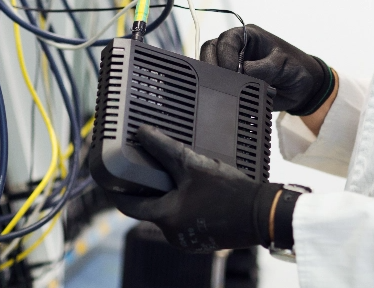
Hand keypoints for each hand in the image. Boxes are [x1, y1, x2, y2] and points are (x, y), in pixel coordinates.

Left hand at [109, 126, 279, 252]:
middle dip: (148, 190)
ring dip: (168, 197)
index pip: (129, 206)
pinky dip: (183, 206)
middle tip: (147, 169)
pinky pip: (184, 220)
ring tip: (175, 176)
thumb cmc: (229, 191)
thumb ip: (165, 149)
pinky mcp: (202, 239)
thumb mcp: (193, 165)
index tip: (111, 180)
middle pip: (150, 208)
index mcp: (166, 218)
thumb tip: (142, 133)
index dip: (118, 191)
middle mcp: (173, 234)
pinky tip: (193, 191)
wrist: (262, 213)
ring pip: (168, 213)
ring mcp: (188, 240)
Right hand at [200, 24, 334, 115]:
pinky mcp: (232, 79)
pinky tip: (224, 95)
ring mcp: (233, 63)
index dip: (225, 55)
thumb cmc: (296, 69)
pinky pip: (217, 80)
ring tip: (223, 89)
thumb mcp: (283, 66)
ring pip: (210, 64)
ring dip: (213, 77)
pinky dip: (217, 87)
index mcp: (249, 36)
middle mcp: (237, 47)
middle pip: (211, 49)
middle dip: (213, 65)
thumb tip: (242, 73)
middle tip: (221, 82)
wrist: (303, 88)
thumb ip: (262, 68)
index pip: (227, 40)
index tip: (231, 72)